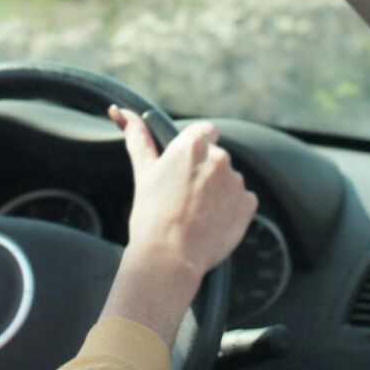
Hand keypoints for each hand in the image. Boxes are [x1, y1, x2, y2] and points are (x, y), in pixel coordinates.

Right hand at [111, 106, 257, 285]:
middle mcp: (219, 158)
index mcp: (192, 145)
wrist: (170, 257)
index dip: (197, 147)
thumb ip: (138, 138)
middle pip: (216, 158)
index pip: (206, 130)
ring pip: (228, 181)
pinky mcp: (248, 204)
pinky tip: (210, 223)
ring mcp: (236, 182)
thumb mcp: (143, 172)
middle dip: (204, 173)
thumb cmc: (151, 215)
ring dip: (217, 192)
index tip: (187, 164)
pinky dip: (230, 210)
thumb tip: (120, 112)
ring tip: (195, 215)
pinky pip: (241, 201)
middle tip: (183, 198)